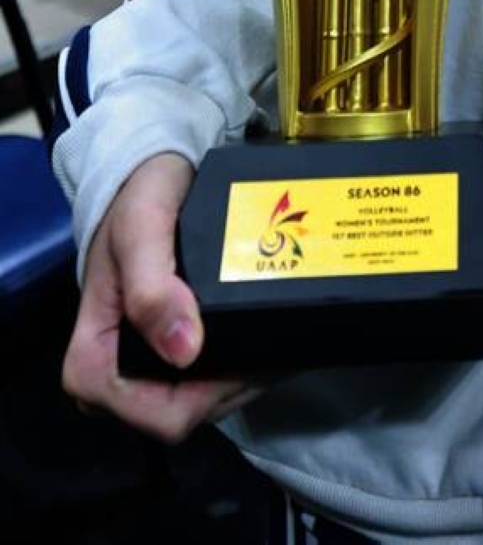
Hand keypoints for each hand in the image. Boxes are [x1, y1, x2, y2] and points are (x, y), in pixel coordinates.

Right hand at [62, 153, 259, 442]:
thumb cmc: (138, 199)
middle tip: (279, 341)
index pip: (155, 416)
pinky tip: (272, 337)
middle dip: (236, 384)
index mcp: (93, 362)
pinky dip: (245, 363)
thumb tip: (184, 351)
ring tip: (282, 336)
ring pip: (205, 401)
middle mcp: (118, 376)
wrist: (148, 173)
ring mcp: (146, 366)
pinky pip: (212, 379)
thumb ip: (152, 288)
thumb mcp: (140, 230)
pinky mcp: (171, 353)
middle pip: (187, 414)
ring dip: (246, 374)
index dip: (205, 398)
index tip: (246, 355)